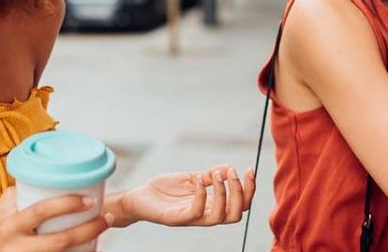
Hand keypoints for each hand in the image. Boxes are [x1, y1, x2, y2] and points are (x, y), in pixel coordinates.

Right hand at [0, 187, 110, 251]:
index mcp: (10, 226)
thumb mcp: (3, 207)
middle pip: (60, 242)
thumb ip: (26, 191)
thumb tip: (54, 174)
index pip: (40, 212)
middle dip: (88, 230)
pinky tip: (90, 249)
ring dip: (88, 246)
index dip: (67, 205)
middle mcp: (17, 247)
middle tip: (106, 218)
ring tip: (102, 233)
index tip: (89, 199)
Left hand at [122, 164, 255, 226]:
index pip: (240, 205)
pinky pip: (195, 212)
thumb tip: (230, 167)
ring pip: (220, 217)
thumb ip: (210, 175)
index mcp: (211, 205)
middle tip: (234, 172)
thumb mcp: (192, 178)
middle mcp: (205, 214)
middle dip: (241, 193)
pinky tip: (198, 178)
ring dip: (224, 194)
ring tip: (219, 174)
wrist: (138, 197)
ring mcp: (191, 218)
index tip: (249, 169)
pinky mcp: (176, 219)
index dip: (249, 189)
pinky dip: (201, 194)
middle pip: (236, 214)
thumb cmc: (164, 190)